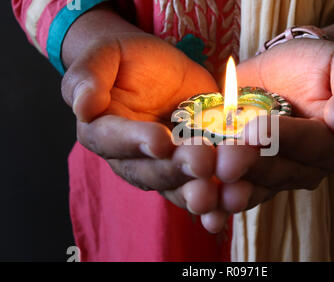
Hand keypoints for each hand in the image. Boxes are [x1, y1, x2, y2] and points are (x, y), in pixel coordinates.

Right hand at [62, 33, 225, 231]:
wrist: (156, 69)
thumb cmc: (127, 59)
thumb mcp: (106, 55)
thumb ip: (88, 75)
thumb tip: (83, 106)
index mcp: (102, 130)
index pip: (113, 140)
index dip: (136, 142)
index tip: (160, 141)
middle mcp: (129, 157)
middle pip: (148, 171)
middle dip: (175, 169)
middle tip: (202, 162)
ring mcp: (161, 166)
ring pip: (175, 186)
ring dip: (196, 191)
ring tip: (218, 191)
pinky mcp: (188, 167)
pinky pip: (199, 185)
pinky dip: (216, 196)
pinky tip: (231, 200)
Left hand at [215, 39, 333, 212]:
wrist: (288, 70)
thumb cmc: (320, 66)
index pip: (312, 144)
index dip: (283, 138)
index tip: (253, 130)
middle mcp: (308, 167)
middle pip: (278, 170)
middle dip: (248, 166)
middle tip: (223, 161)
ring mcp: (278, 175)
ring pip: (255, 187)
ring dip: (230, 193)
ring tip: (207, 197)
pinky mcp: (252, 174)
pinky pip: (237, 189)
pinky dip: (218, 201)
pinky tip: (203, 212)